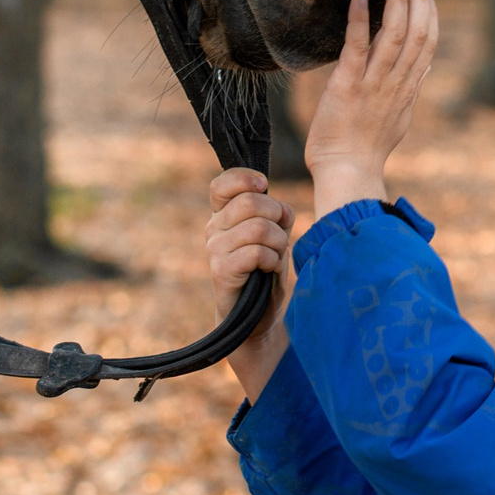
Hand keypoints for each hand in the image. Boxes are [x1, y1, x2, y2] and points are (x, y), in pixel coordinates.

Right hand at [206, 168, 294, 320]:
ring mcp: (214, 249)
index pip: (222, 184)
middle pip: (250, 202)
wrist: (256, 316)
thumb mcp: (275, 234)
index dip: (245, 178)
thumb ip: (275, 213)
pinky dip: (272, 260)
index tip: (263, 186)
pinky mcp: (221, 270)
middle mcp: (213, 228)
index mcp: (223, 214)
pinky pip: (256, 252)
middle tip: (280, 236)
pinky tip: (268, 270)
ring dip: (279, 242)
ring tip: (276, 256)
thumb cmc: (266, 270)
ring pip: (258, 227)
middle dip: (277, 216)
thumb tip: (279, 206)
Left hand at [304, 0, 437, 211]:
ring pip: (395, 36)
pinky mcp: (347, 86)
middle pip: (417, 35)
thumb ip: (412, 88)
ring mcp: (373, 84)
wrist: (347, 172)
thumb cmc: (366, 149)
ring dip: (396, 3)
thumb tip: (426, 65)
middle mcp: (395, 83)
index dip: (430, 15)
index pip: (428, 45)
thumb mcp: (399, 117)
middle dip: (418, 2)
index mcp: (408, 89)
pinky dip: (360, 22)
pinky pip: (357, 48)